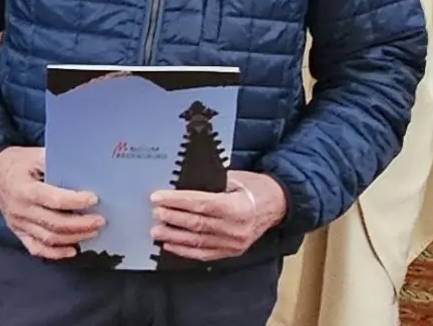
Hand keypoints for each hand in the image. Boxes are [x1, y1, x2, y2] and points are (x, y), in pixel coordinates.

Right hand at [0, 147, 102, 259]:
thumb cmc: (17, 163)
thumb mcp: (34, 154)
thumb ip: (55, 161)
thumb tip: (84, 168)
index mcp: (23, 188)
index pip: (53, 199)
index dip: (76, 201)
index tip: (94, 199)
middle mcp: (20, 209)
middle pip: (54, 223)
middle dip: (81, 224)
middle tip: (100, 220)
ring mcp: (18, 223)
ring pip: (49, 238)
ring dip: (74, 237)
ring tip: (92, 232)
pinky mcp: (18, 232)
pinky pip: (36, 248)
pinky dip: (55, 253)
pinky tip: (72, 250)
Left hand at [150, 171, 286, 261]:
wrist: (278, 203)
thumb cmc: (254, 187)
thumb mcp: (234, 177)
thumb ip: (209, 182)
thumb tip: (179, 184)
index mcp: (238, 207)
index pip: (200, 204)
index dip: (176, 201)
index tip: (157, 197)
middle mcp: (237, 228)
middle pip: (197, 224)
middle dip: (172, 218)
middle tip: (154, 213)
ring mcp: (235, 243)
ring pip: (198, 241)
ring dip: (174, 236)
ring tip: (156, 231)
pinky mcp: (233, 251)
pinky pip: (205, 253)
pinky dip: (185, 250)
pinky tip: (171, 244)